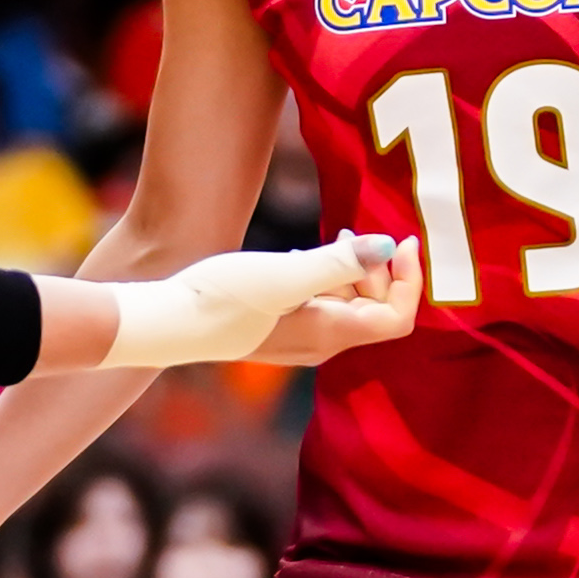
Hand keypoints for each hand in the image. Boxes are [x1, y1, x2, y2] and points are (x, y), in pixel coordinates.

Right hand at [136, 228, 419, 371]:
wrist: (168, 323)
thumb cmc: (223, 298)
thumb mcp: (284, 274)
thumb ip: (337, 261)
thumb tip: (389, 246)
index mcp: (331, 333)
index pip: (397, 318)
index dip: (409, 280)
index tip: (403, 240)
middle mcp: (322, 343)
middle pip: (376, 310)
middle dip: (378, 270)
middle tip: (350, 234)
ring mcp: (301, 339)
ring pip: (350, 306)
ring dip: (351, 271)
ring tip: (332, 240)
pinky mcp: (282, 329)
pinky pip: (324, 305)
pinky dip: (327, 278)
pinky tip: (302, 257)